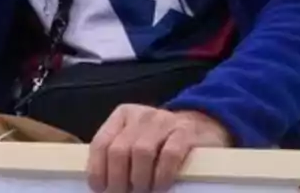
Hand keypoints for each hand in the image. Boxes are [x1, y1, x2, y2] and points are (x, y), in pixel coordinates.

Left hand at [87, 105, 231, 192]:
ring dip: (139, 180)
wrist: (202, 126)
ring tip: (142, 192)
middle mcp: (141, 115)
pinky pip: (169, 155)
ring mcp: (164, 121)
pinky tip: (161, 186)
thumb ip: (118, 155)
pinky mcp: (185, 132)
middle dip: (117, 180)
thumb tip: (101, 185)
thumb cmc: (161, 141)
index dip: (97, 170)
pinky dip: (162, 176)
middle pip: (119, 150)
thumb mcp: (135, 139)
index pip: (101, 143)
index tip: (101, 189)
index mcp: (123, 116)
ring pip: (141, 152)